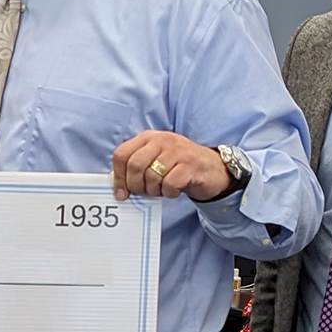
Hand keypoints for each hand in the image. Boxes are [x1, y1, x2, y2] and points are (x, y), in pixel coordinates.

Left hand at [112, 131, 232, 202]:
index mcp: (148, 138)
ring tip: (162, 189)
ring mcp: (177, 150)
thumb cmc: (178, 167)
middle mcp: (162, 140)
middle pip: (135, 165)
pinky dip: (169, 192)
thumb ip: (136, 168)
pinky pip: (169, 183)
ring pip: (152, 176)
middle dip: (136, 185)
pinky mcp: (190, 164)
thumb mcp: (155, 161)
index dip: (118, 177)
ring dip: (154, 190)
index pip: (121, 154)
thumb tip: (118, 188)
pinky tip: (175, 190)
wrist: (213, 169)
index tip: (122, 193)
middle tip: (145, 193)